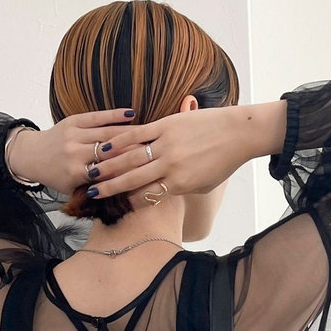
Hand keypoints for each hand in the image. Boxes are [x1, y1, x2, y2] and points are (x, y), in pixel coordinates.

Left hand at [6, 108, 140, 194]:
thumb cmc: (58, 177)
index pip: (109, 173)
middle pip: (111, 153)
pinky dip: (115, 116)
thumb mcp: (75, 191)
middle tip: (156, 152)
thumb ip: (97, 191)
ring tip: (149, 135)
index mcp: (76, 174)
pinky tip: (132, 115)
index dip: (129, 172)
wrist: (33, 156)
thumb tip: (126, 193)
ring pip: (107, 134)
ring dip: (130, 134)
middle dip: (134, 153)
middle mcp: (75, 153)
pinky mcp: (73, 120)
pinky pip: (97, 116)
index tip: (149, 172)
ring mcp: (74, 135)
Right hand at [76, 105, 250, 199]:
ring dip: (109, 166)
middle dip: (111, 188)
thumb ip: (181, 189)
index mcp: (179, 184)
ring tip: (92, 171)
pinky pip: (139, 134)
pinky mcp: (167, 125)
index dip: (127, 202)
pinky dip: (120, 140)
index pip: (146, 196)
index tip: (111, 206)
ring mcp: (168, 144)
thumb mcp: (203, 185)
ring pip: (131, 157)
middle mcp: (171, 166)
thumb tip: (162, 192)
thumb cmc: (223, 162)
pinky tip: (106, 146)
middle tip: (92, 193)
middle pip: (133, 179)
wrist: (238, 133)